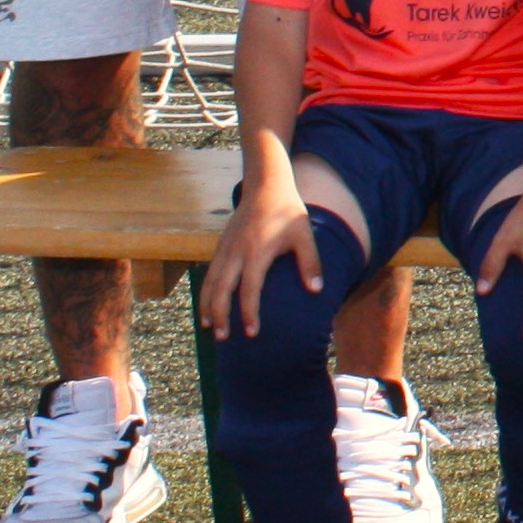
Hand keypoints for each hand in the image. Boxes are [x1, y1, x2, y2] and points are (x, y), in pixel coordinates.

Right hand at [203, 183, 321, 338]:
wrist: (266, 184)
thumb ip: (310, 262)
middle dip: (220, 315)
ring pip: (210, 282)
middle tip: (223, 338)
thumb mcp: (304, 234)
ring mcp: (225, 248)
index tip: (252, 332)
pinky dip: (206, 290)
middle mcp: (236, 252)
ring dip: (208, 305)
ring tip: (208, 326)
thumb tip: (316, 290)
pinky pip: (209, 272)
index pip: (249, 289)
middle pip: (222, 290)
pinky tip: (207, 304)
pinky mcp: (221, 244)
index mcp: (257, 252)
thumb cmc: (288, 211)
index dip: (249, 312)